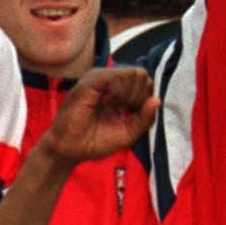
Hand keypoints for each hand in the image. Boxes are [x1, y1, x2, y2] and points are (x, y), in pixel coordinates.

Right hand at [37, 66, 158, 165]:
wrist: (68, 151)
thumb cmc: (93, 142)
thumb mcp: (128, 133)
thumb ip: (145, 119)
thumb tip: (157, 100)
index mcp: (116, 90)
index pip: (142, 79)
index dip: (144, 96)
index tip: (131, 113)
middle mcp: (106, 81)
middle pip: (140, 73)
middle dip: (140, 95)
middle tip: (124, 111)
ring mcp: (96, 80)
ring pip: (131, 73)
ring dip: (130, 95)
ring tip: (116, 108)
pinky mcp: (87, 84)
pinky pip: (114, 77)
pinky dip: (119, 92)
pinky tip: (110, 104)